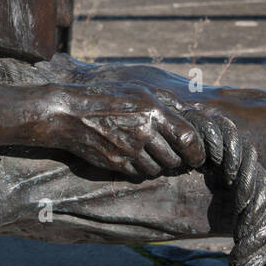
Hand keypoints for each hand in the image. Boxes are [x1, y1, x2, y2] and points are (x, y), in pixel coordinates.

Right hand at [39, 88, 205, 178]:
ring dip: (158, 166)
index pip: (188, 139)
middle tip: (174, 156)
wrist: (69, 113)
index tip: (197, 156)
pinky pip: (139, 175)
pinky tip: (134, 157)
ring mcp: (128, 150)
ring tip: (150, 154)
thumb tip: (194, 114)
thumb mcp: (139, 90)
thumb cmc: (107, 97)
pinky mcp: (116, 164)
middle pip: (175, 159)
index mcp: (152, 110)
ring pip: (157, 170)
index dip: (197, 152)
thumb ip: (168, 102)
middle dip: (178, 161)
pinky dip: (141, 170)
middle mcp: (143, 131)